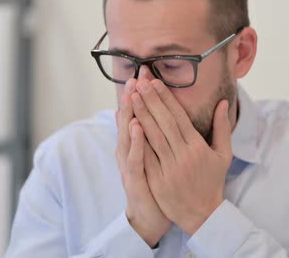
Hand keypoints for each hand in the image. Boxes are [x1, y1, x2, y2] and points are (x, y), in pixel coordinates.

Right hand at [115, 79, 170, 246]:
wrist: (151, 216)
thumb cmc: (158, 185)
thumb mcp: (157, 159)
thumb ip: (158, 136)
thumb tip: (160, 115)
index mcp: (141, 144)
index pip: (142, 115)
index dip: (144, 95)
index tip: (146, 73)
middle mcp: (132, 151)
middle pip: (132, 120)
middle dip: (135, 97)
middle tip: (136, 75)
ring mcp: (131, 164)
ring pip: (128, 135)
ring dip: (130, 114)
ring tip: (132, 93)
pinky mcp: (134, 179)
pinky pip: (134, 158)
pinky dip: (135, 142)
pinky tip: (137, 126)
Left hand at [131, 78, 232, 234]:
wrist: (203, 215)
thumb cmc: (213, 182)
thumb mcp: (223, 154)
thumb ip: (222, 127)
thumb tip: (223, 102)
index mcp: (198, 147)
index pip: (179, 117)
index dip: (166, 99)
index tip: (156, 82)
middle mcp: (183, 155)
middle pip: (163, 122)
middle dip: (150, 100)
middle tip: (140, 82)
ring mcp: (169, 168)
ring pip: (152, 136)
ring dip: (140, 115)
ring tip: (131, 96)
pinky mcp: (157, 180)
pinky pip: (144, 157)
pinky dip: (136, 140)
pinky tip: (128, 125)